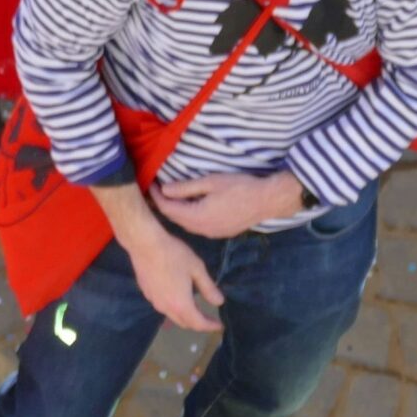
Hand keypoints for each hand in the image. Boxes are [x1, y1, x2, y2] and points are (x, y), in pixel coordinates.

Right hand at [116, 212, 224, 330]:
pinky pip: (162, 306)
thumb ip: (208, 288)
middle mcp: (166, 308)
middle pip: (184, 323)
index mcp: (181, 305)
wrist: (144, 243)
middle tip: (209, 318)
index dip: (210, 326)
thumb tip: (219, 302)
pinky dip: (173, 307)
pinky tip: (175, 296)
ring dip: (184, 315)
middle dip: (198, 323)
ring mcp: (154, 301)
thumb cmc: (174, 255)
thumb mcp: (197, 269)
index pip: (198, 324)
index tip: (220, 325)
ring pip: (172, 315)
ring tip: (194, 308)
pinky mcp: (146, 293)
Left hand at [152, 171, 293, 239]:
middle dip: (164, 205)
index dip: (157, 197)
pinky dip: (188, 216)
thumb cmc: (240, 187)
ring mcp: (212, 233)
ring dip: (176, 211)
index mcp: (198, 217)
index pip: (169, 209)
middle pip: (175, 219)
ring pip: (186, 224)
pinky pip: (197, 226)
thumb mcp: (211, 182)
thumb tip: (165, 189)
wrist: (267, 201)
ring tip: (168, 197)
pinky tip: (188, 206)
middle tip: (155, 190)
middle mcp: (203, 230)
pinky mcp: (220, 232)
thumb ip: (186, 188)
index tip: (150, 185)